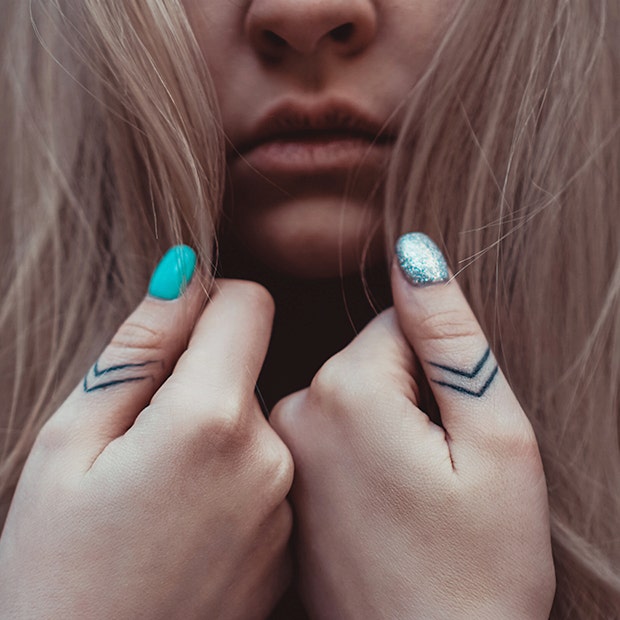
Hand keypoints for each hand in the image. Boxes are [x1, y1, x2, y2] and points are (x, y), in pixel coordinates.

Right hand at [0, 251, 292, 619]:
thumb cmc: (57, 572)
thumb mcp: (69, 444)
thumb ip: (137, 349)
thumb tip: (184, 275)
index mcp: (211, 419)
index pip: (249, 304)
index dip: (209, 302)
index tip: (174, 332)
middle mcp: (270, 456)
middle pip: (247, 366)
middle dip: (199, 382)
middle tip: (142, 443)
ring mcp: (288, 504)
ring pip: (254, 421)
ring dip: (214, 434)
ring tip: (162, 492)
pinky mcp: (291, 540)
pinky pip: (266, 473)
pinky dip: (232, 478)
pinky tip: (188, 525)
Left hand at [271, 234, 554, 619]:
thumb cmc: (479, 565)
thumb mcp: (494, 440)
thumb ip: (449, 336)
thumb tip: (415, 253)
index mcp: (348, 390)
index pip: (399, 324)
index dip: (440, 371)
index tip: (451, 427)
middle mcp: (296, 411)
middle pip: (369, 359)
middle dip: (410, 396)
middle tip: (433, 469)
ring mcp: (281, 451)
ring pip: (350, 395)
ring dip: (385, 426)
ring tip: (405, 494)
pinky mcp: (282, 483)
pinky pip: (328, 433)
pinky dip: (358, 453)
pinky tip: (378, 506)